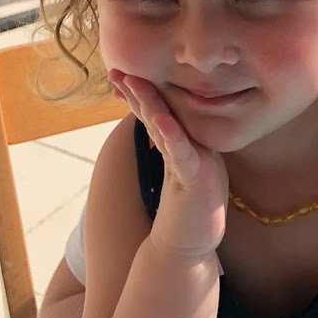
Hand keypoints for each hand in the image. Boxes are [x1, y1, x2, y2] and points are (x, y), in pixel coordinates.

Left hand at [108, 72, 228, 260]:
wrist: (190, 247)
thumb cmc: (184, 212)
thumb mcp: (177, 173)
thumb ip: (170, 147)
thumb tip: (156, 124)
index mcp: (184, 145)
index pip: (160, 114)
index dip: (140, 95)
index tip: (119, 75)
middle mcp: (193, 148)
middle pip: (166, 113)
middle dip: (141, 91)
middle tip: (119, 70)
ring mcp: (197, 162)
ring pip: (172, 127)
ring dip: (151, 104)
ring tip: (133, 83)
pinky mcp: (198, 180)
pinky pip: (183, 155)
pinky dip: (172, 136)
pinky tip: (160, 119)